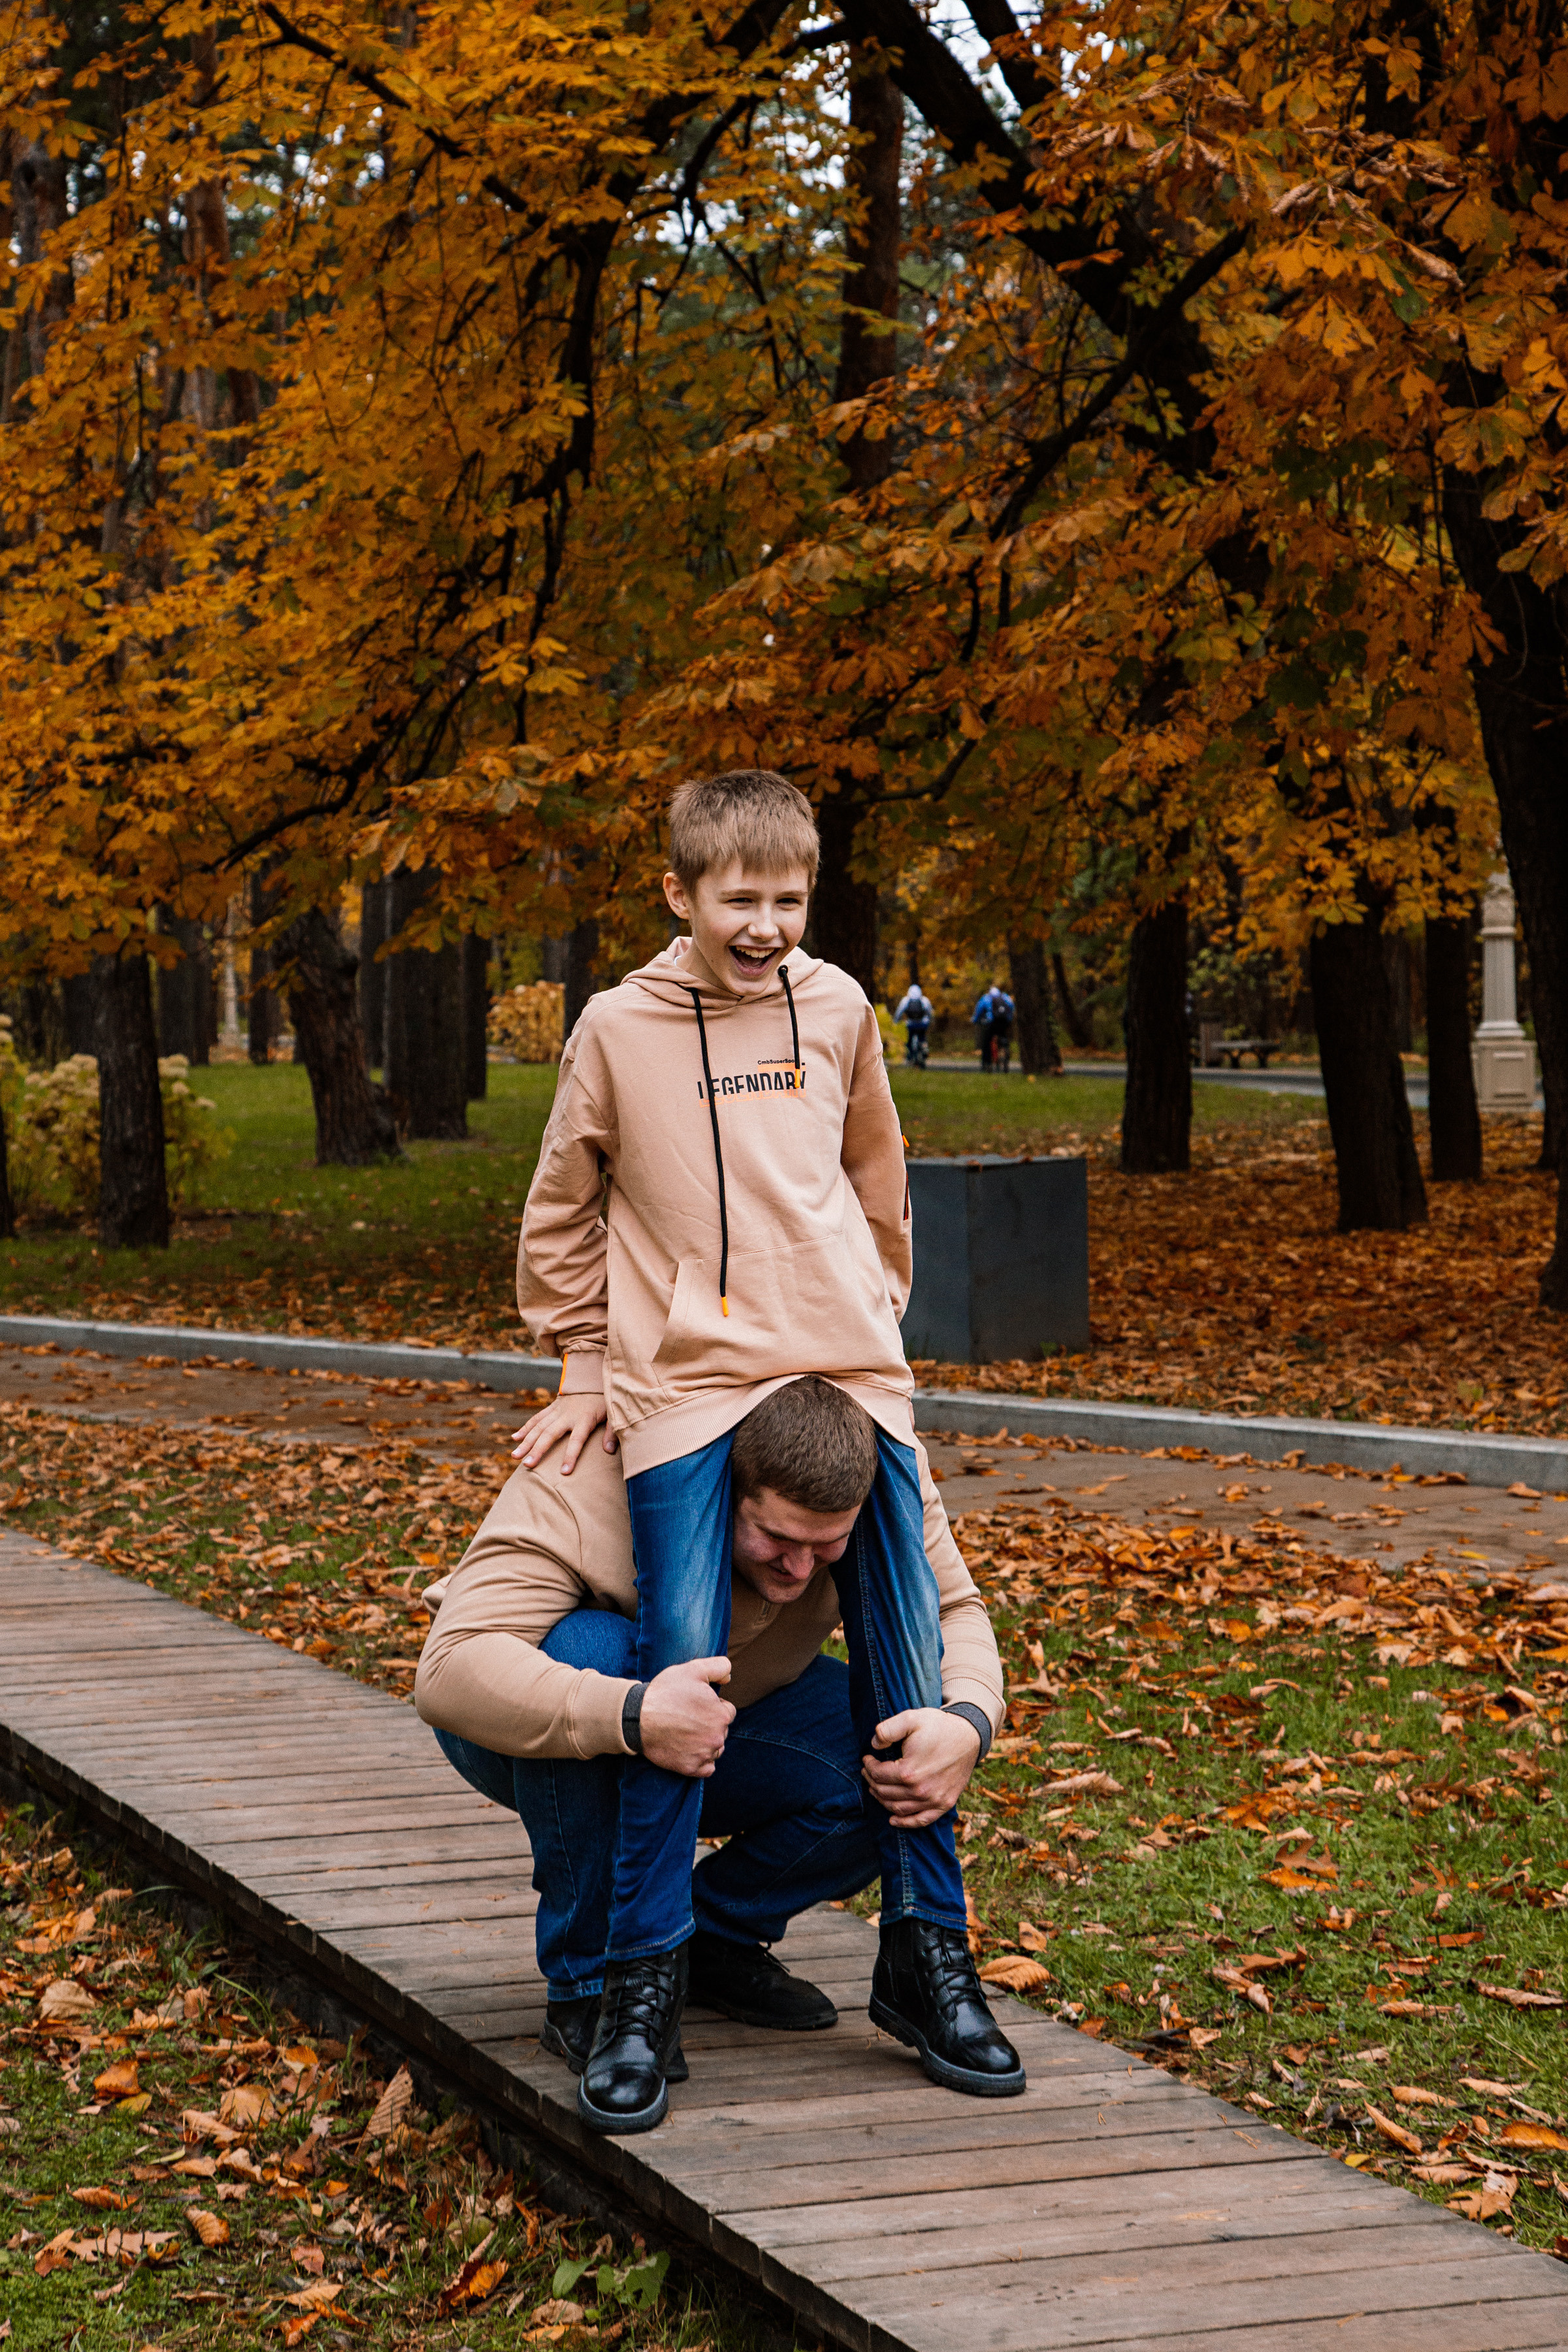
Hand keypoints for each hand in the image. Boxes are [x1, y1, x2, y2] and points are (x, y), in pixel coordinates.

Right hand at [511, 1393, 614, 1473]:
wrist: (594, 1375)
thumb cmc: (605, 1398)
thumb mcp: (613, 1413)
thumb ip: (611, 1433)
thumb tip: (609, 1451)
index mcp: (585, 1418)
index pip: (577, 1440)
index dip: (570, 1456)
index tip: (564, 1472)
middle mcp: (568, 1415)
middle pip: (550, 1434)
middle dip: (538, 1450)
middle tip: (527, 1465)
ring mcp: (558, 1410)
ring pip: (539, 1427)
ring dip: (526, 1441)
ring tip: (515, 1456)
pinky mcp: (553, 1406)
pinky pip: (537, 1418)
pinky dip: (526, 1428)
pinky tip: (515, 1439)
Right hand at [638, 1658, 734, 1777]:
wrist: (637, 1717)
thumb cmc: (665, 1692)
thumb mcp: (693, 1669)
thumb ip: (719, 1667)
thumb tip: (729, 1677)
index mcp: (721, 1715)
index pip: (728, 1712)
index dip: (713, 1706)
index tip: (696, 1705)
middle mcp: (717, 1737)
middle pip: (721, 1731)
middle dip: (710, 1724)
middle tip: (688, 1718)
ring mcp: (704, 1755)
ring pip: (715, 1749)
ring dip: (707, 1742)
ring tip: (686, 1732)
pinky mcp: (690, 1768)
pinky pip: (707, 1768)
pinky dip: (701, 1761)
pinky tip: (689, 1749)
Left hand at [863, 1708, 981, 1827]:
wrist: (968, 1736)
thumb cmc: (938, 1726)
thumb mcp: (910, 1719)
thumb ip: (887, 1730)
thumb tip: (874, 1744)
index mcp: (909, 1771)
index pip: (878, 1775)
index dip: (868, 1766)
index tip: (866, 1758)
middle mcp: (920, 1790)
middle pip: (885, 1792)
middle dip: (872, 1782)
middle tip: (868, 1772)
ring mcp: (934, 1800)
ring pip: (898, 1808)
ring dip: (882, 1800)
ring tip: (876, 1789)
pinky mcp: (944, 1804)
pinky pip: (921, 1820)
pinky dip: (905, 1823)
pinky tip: (893, 1820)